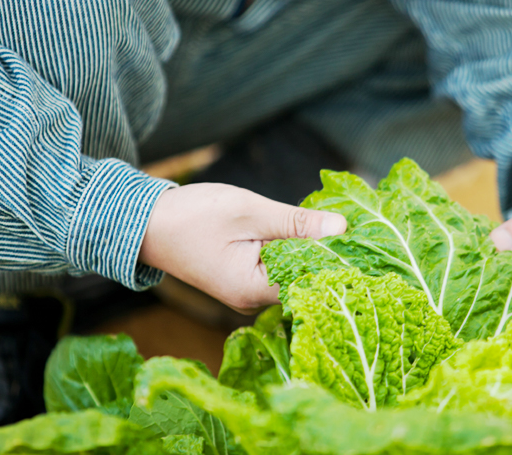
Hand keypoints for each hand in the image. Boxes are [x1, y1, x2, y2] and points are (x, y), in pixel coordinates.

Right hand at [138, 183, 346, 313]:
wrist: (146, 224)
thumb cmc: (192, 216)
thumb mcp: (249, 211)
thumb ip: (296, 222)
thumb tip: (341, 229)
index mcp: (253, 289)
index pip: (312, 281)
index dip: (339, 260)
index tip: (365, 240)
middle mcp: (252, 300)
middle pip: (305, 279)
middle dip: (328, 253)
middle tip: (356, 227)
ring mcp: (248, 293)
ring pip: (293, 272)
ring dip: (310, 250)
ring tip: (337, 226)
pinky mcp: (245, 281)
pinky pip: (278, 268)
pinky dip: (292, 250)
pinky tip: (307, 231)